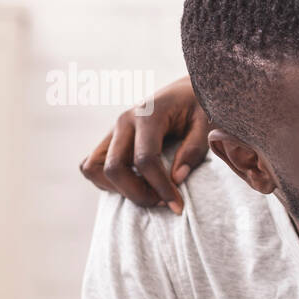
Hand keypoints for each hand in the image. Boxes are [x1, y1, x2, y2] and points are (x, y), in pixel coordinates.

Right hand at [78, 75, 210, 212]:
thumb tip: (177, 179)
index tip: (178, 206)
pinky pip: (92, 166)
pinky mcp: (109, 139)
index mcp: (148, 115)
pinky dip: (108, 182)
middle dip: (138, 194)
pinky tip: (136, 185)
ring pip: (94, 168)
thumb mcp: (206, 124)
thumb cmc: (199, 107)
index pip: (145, 159)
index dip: (161, 188)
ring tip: (149, 194)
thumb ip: (194, 150)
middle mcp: (124, 121)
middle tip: (165, 203)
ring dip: (118, 189)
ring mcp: (113, 130)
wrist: (185, 91)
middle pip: (114, 168)